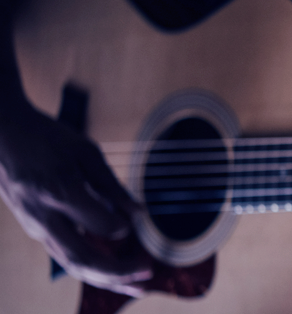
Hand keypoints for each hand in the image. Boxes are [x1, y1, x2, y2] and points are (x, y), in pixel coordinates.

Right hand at [0, 104, 150, 295]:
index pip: (99, 224)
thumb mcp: (85, 151)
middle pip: (81, 258)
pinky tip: (116, 273)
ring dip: (107, 278)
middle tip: (148, 273)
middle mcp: (45, 216)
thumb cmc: (48, 138)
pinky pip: (66, 256)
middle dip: (117, 272)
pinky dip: (93, 268)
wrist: (3, 136)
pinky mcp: (36, 230)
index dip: (123, 225)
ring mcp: (36, 226)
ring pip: (72, 263)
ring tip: (138, 285)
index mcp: (60, 191)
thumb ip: (112, 185)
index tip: (136, 218)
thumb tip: (139, 214)